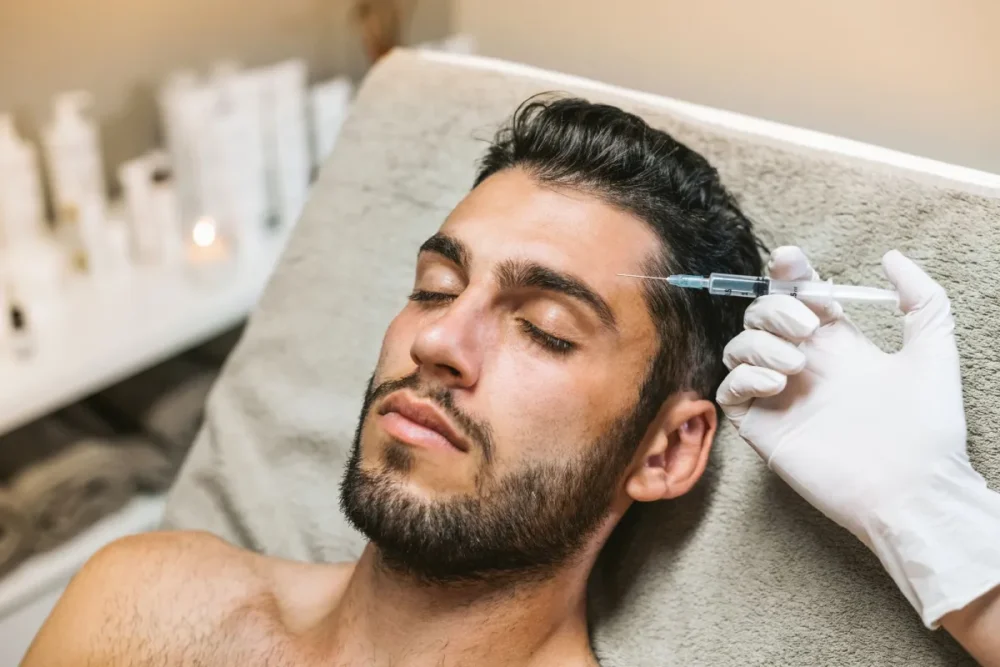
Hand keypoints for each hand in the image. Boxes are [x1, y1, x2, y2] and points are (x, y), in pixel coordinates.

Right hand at [717, 246, 999, 629]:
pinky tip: (776, 383)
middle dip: (775, 308)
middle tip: (809, 328)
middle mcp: (804, 366)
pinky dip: (744, 377)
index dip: (787, 274)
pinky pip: (729, 390)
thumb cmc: (928, 428)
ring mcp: (780, 397)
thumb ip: (922, 298)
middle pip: (761, 315)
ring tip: (796, 365)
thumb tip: (891, 256)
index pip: (797, 297)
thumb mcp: (933, 350)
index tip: (792, 264)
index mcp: (837, 345)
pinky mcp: (763, 428)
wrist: (914, 489)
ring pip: (739, 347)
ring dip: (760, 342)